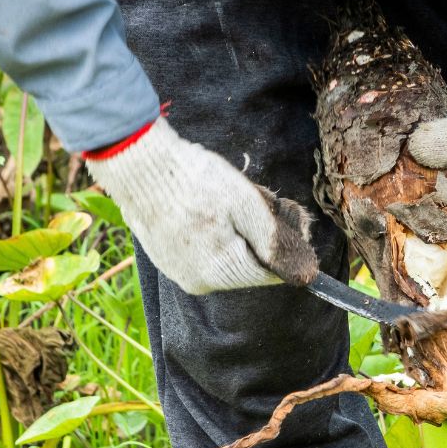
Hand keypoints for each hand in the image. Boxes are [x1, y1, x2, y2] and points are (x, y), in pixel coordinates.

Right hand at [85, 118, 318, 294]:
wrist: (139, 165)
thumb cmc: (196, 180)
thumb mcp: (248, 206)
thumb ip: (277, 244)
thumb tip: (306, 276)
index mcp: (222, 273)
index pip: (274, 272)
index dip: (286, 240)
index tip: (282, 209)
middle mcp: (200, 282)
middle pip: (251, 265)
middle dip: (262, 234)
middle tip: (256, 197)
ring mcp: (180, 272)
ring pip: (230, 257)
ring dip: (240, 231)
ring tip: (227, 199)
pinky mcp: (168, 259)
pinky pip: (206, 251)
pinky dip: (216, 231)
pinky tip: (208, 207)